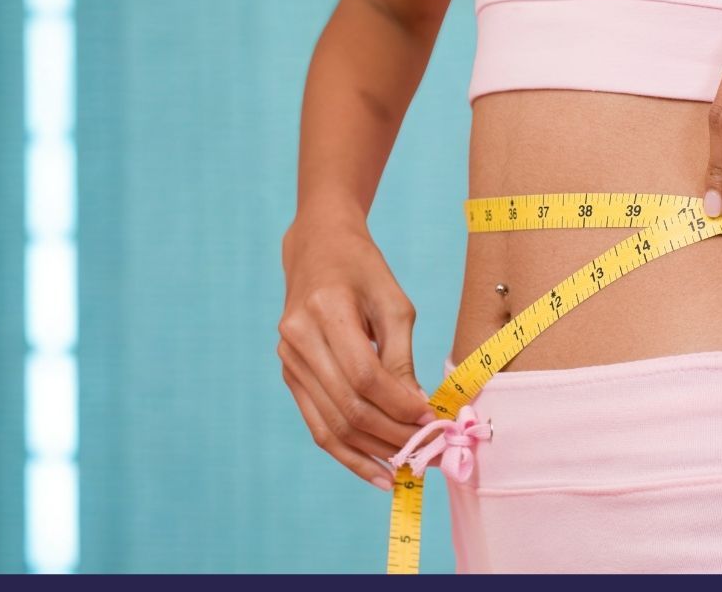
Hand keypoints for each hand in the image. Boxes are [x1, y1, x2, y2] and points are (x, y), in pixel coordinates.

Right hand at [277, 213, 435, 490]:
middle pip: (348, 405)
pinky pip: (318, 425)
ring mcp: (288, 360)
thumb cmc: (364, 271)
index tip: (432, 420)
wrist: (318, 249)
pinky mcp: (290, 375)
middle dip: (392, 435)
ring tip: (408, 469)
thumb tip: (417, 413)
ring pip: (331, 424)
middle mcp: (298, 339)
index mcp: (324, 310)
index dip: (399, 404)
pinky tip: (375, 471)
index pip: (364, 375)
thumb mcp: (394, 303)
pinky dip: (348, 453)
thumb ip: (402, 359)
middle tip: (428, 452)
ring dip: (373, 452)